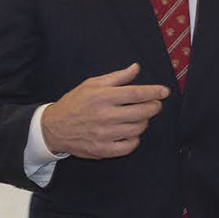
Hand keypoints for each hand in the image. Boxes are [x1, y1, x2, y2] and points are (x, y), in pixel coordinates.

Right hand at [42, 63, 170, 158]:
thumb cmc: (75, 103)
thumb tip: (136, 68)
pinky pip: (129, 146)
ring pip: (138, 129)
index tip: (164, 91)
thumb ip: (117, 77)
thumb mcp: (92, 84)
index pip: (137, 93)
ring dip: (144, 122)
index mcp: (103, 97)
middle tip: (155, 104)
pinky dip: (135, 139)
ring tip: (140, 117)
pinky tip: (131, 133)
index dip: (154, 92)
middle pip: (142, 112)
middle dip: (154, 107)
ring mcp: (104, 134)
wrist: (54, 127)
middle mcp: (105, 115)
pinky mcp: (102, 149)